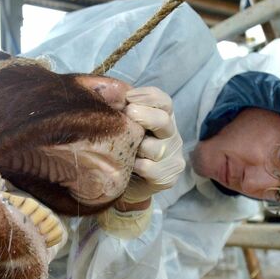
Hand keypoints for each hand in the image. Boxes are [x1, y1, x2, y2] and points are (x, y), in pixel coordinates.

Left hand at [119, 86, 184, 205]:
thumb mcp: (123, 126)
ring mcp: (173, 157)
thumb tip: (106, 93)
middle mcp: (171, 135)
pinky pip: (148, 168)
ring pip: (153, 147)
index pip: (163, 101)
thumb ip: (121, 109)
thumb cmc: (124, 149)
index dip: (147, 96)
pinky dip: (135, 167)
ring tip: (123, 150)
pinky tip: (127, 167)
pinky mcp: (168, 177)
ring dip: (135, 147)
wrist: (126, 185)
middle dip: (143, 116)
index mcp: (163, 117)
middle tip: (127, 115)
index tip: (128, 98)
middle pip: (163, 120)